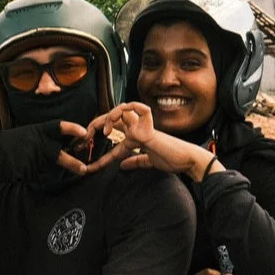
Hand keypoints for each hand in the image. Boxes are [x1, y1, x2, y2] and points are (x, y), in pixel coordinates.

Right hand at [0, 120, 89, 179]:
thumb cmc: (14, 143)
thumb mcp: (31, 135)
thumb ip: (47, 140)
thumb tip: (67, 146)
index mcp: (39, 131)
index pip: (59, 127)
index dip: (72, 129)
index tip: (85, 132)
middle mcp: (38, 143)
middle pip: (58, 155)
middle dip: (72, 163)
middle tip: (84, 170)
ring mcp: (32, 157)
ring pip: (48, 168)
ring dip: (52, 173)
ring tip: (62, 177)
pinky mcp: (25, 170)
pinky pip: (37, 177)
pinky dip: (37, 180)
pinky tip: (32, 178)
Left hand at [82, 103, 223, 180]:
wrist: (187, 162)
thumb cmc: (173, 161)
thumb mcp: (148, 163)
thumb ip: (135, 162)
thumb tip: (122, 166)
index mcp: (137, 139)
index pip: (114, 141)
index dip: (101, 154)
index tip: (90, 166)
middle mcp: (138, 130)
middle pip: (114, 118)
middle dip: (97, 124)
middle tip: (87, 136)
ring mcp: (144, 127)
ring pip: (123, 109)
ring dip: (109, 117)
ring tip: (104, 131)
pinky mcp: (150, 130)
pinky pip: (139, 108)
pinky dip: (128, 110)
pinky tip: (116, 125)